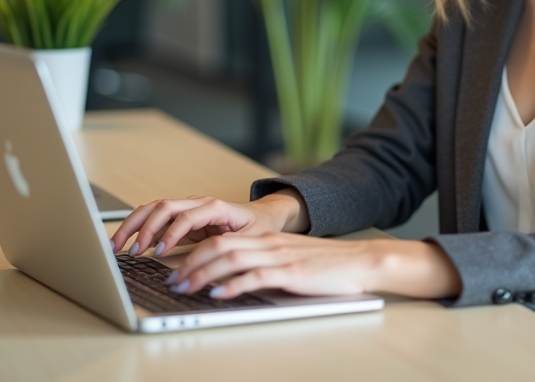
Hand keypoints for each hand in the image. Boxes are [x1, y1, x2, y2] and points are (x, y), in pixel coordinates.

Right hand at [109, 190, 307, 257]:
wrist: (263, 215)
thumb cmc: (258, 226)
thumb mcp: (249, 240)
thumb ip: (228, 251)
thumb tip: (206, 268)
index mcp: (215, 207)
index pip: (185, 216)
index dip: (169, 233)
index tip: (157, 251)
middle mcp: (197, 203)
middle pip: (162, 207)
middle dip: (142, 227)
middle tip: (127, 248)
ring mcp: (187, 208)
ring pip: (154, 209)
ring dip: (134, 225)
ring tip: (117, 245)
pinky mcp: (182, 217)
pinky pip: (156, 218)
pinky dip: (140, 228)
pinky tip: (128, 244)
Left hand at [167, 234, 462, 300]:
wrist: (360, 262)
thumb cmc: (325, 265)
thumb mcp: (288, 258)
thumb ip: (261, 263)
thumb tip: (231, 280)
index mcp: (265, 238)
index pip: (220, 240)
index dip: (194, 253)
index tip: (177, 269)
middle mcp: (268, 243)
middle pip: (219, 246)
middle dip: (191, 263)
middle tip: (173, 280)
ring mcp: (279, 257)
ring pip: (231, 259)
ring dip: (204, 274)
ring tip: (186, 287)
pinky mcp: (291, 273)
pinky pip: (256, 277)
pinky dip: (233, 285)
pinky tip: (219, 294)